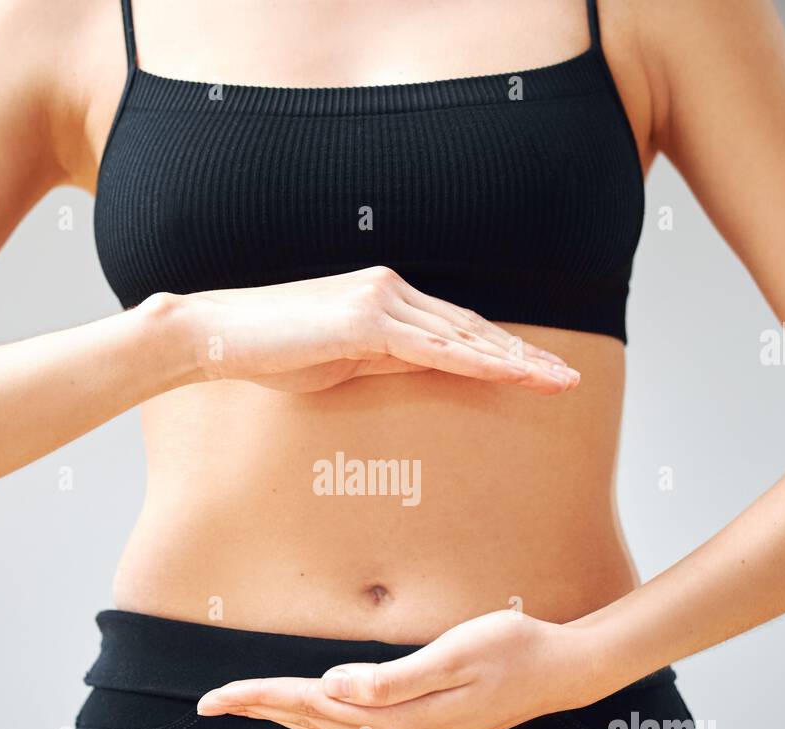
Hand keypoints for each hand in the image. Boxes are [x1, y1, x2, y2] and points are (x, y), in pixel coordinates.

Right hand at [152, 266, 579, 394]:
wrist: (216, 335)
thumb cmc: (272, 354)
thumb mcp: (342, 363)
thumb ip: (388, 360)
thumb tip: (429, 369)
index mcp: (387, 300)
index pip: (457, 329)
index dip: (502, 352)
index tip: (538, 373)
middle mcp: (391, 290)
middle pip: (472, 329)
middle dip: (523, 357)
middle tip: (567, 380)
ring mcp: (380, 300)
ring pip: (462, 336)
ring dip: (513, 362)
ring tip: (555, 382)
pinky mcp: (364, 320)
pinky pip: (432, 347)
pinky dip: (474, 362)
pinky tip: (507, 376)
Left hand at [195, 610, 588, 728]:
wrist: (561, 672)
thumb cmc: (512, 649)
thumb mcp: (454, 653)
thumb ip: (392, 678)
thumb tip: (333, 689)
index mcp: (403, 720)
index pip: (314, 705)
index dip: (262, 697)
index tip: (217, 695)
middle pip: (315, 722)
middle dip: (261, 709)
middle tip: (210, 702)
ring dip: (288, 716)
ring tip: (247, 705)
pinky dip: (322, 720)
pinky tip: (310, 712)